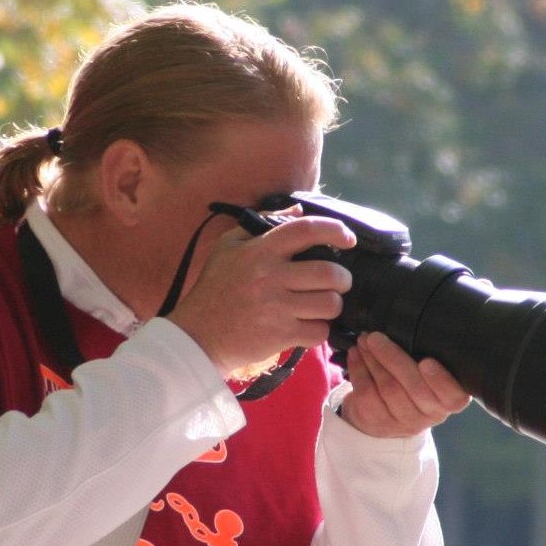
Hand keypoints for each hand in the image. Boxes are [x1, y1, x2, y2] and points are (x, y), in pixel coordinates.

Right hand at [167, 215, 354, 376]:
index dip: (335, 230)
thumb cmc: (214, 288)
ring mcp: (276, 308)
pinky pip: (319, 331)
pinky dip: (319, 330)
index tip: (349, 239)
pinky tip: (308, 326)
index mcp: (259, 250)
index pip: (306, 230)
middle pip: (329, 273)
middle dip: (342, 279)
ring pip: (330, 304)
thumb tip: (298, 210)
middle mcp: (270, 277)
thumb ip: (262, 223)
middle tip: (337, 282)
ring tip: (321, 305)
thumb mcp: (228, 247)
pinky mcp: (280, 335)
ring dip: (332, 305)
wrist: (197, 336)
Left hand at [338, 331, 471, 438]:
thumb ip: (431, 353)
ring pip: (388, 389)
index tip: (426, 361)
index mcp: (449, 399)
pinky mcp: (378, 422)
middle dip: (393, 359)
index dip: (440, 380)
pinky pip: (367, 394)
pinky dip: (359, 369)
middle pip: (415, 388)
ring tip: (364, 340)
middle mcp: (430, 414)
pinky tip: (355, 354)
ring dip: (373, 360)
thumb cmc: (413, 380)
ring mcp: (403, 422)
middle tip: (376, 336)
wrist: (384, 412)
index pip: (453, 396)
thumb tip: (418, 320)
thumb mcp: (429, 371)